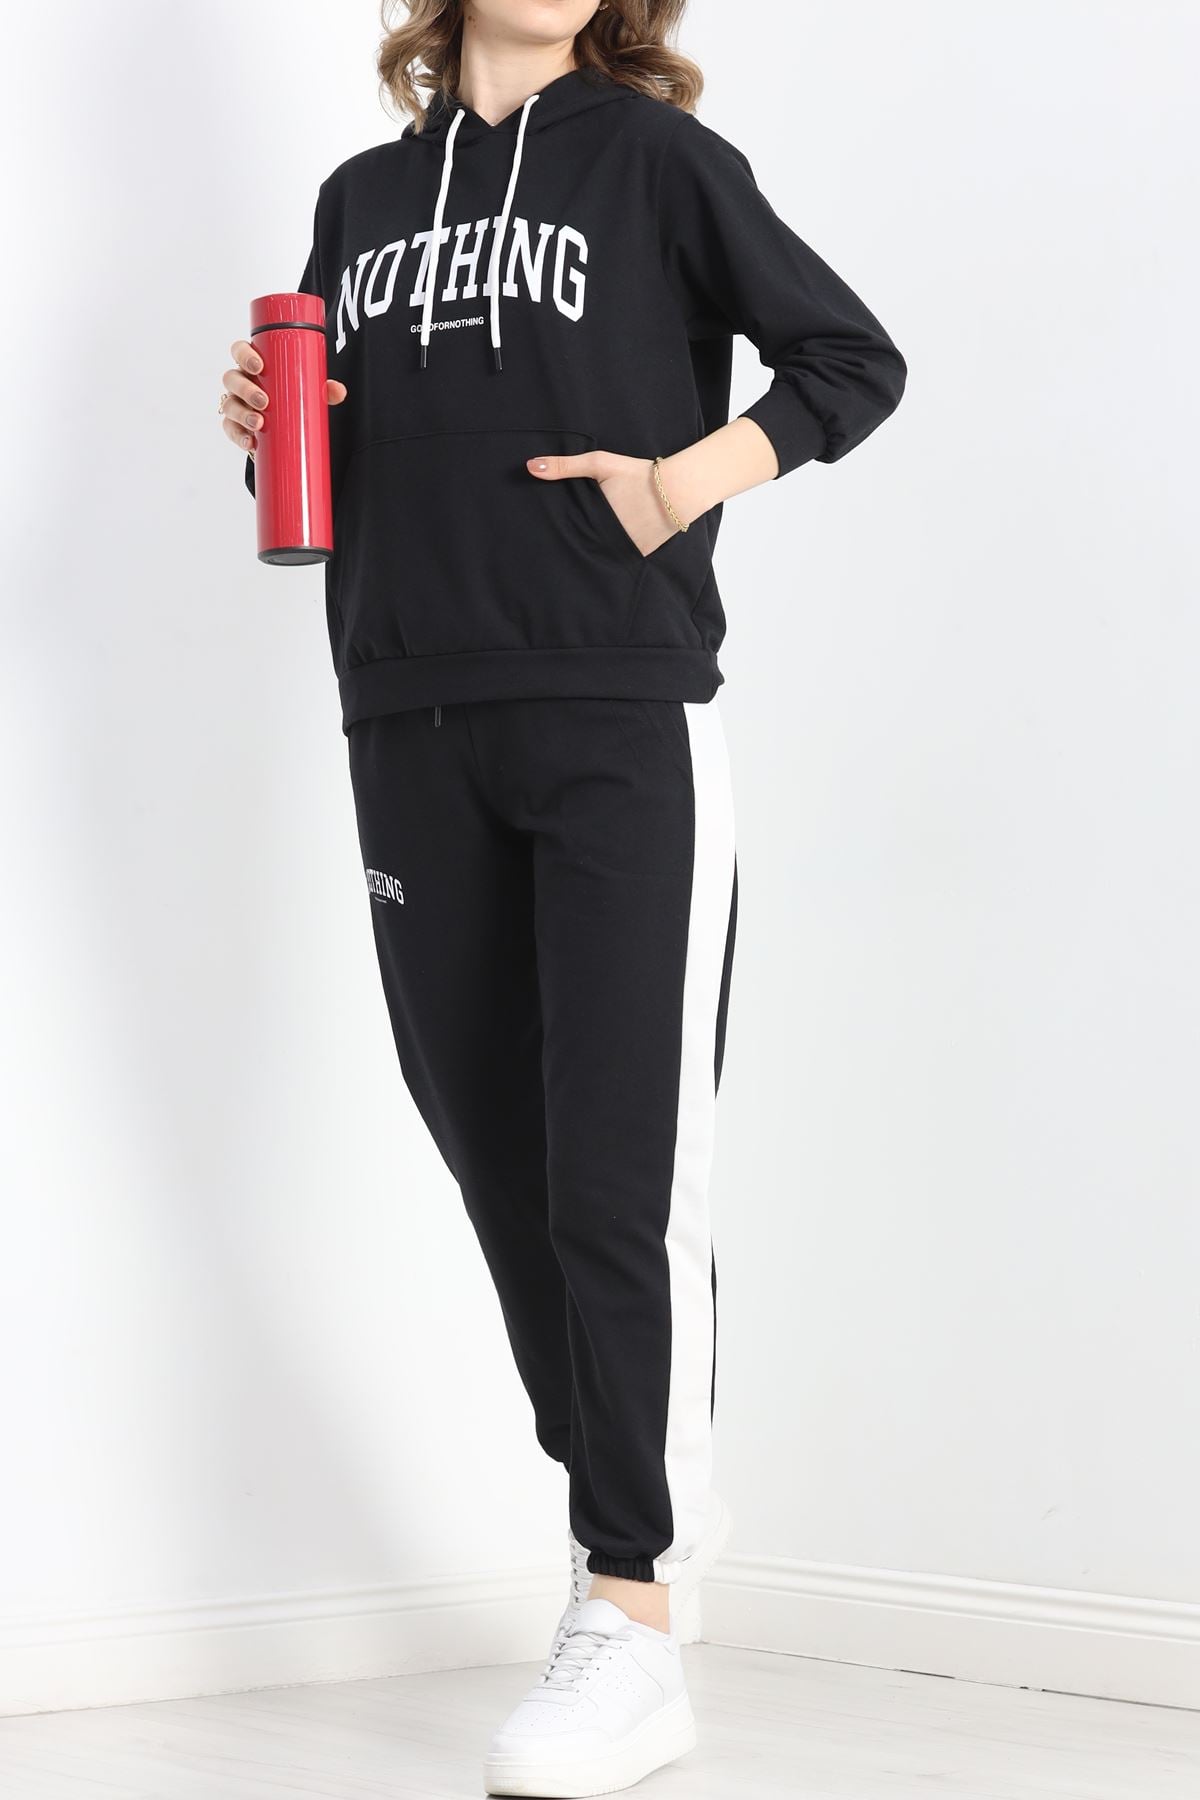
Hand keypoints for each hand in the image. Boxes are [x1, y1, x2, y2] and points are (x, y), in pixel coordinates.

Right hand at [220, 337, 346, 460]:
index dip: (244, 355)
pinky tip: (250, 442)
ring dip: (242, 413)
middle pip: (231, 378)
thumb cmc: (290, 397)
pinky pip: (230, 429)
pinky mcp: (234, 425)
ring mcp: (235, 403)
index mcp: (253, 365)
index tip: (259, 366)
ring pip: (229, 404)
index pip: (240, 351)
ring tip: (259, 423)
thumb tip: (339, 391)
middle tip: (264, 401)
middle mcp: (240, 382)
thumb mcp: (307, 391)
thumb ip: (323, 389)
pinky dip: (239, 436)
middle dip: (246, 389)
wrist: (284, 426)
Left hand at [526, 450, 682, 556]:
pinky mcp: (637, 556)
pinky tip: (604, 549)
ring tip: (580, 548)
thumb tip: (529, 466)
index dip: (556, 533)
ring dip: (592, 550)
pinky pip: (618, 556)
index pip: (566, 532)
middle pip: (581, 544)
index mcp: (593, 520)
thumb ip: (564, 466)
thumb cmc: (637, 474)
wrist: (679, 489)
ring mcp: (622, 551)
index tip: (544, 535)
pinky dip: (612, 552)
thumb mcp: (599, 464)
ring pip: (599, 553)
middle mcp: (606, 540)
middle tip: (554, 547)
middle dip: (572, 542)